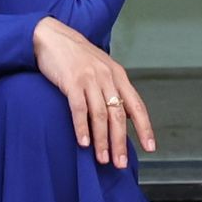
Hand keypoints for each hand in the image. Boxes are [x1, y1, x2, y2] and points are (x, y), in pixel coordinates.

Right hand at [32, 17, 153, 169]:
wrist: (51, 36)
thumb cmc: (76, 56)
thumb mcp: (102, 69)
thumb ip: (114, 90)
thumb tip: (126, 115)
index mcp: (118, 76)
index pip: (137, 106)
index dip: (145, 128)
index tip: (150, 148)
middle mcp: (107, 77)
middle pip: (118, 116)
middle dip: (120, 142)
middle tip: (120, 164)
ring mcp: (90, 79)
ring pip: (100, 115)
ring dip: (102, 140)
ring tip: (103, 159)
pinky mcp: (71, 81)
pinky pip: (79, 109)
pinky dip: (82, 128)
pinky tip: (83, 143)